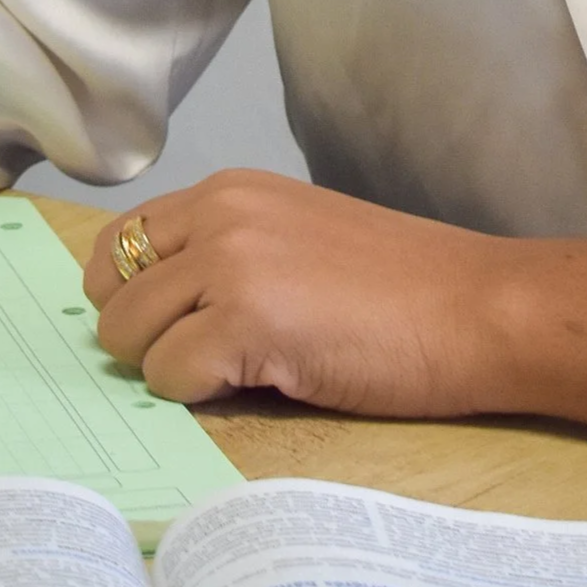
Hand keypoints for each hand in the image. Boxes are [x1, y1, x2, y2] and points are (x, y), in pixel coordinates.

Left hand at [82, 170, 586, 446]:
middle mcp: (219, 214)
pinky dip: (201, 395)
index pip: (120, 242)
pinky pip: (169, 377)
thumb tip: (158, 314)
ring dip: (170, 369)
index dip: (131, 297)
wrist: (475, 308)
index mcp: (230, 191)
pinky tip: (264, 383)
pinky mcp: (246, 322)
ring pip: (130, 337)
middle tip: (209, 361)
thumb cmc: (402, 288)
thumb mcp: (297, 242)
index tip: (168, 330)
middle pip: (111, 294)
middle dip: (145, 341)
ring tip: (240, 371)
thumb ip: (227, 257)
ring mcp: (229, 264)